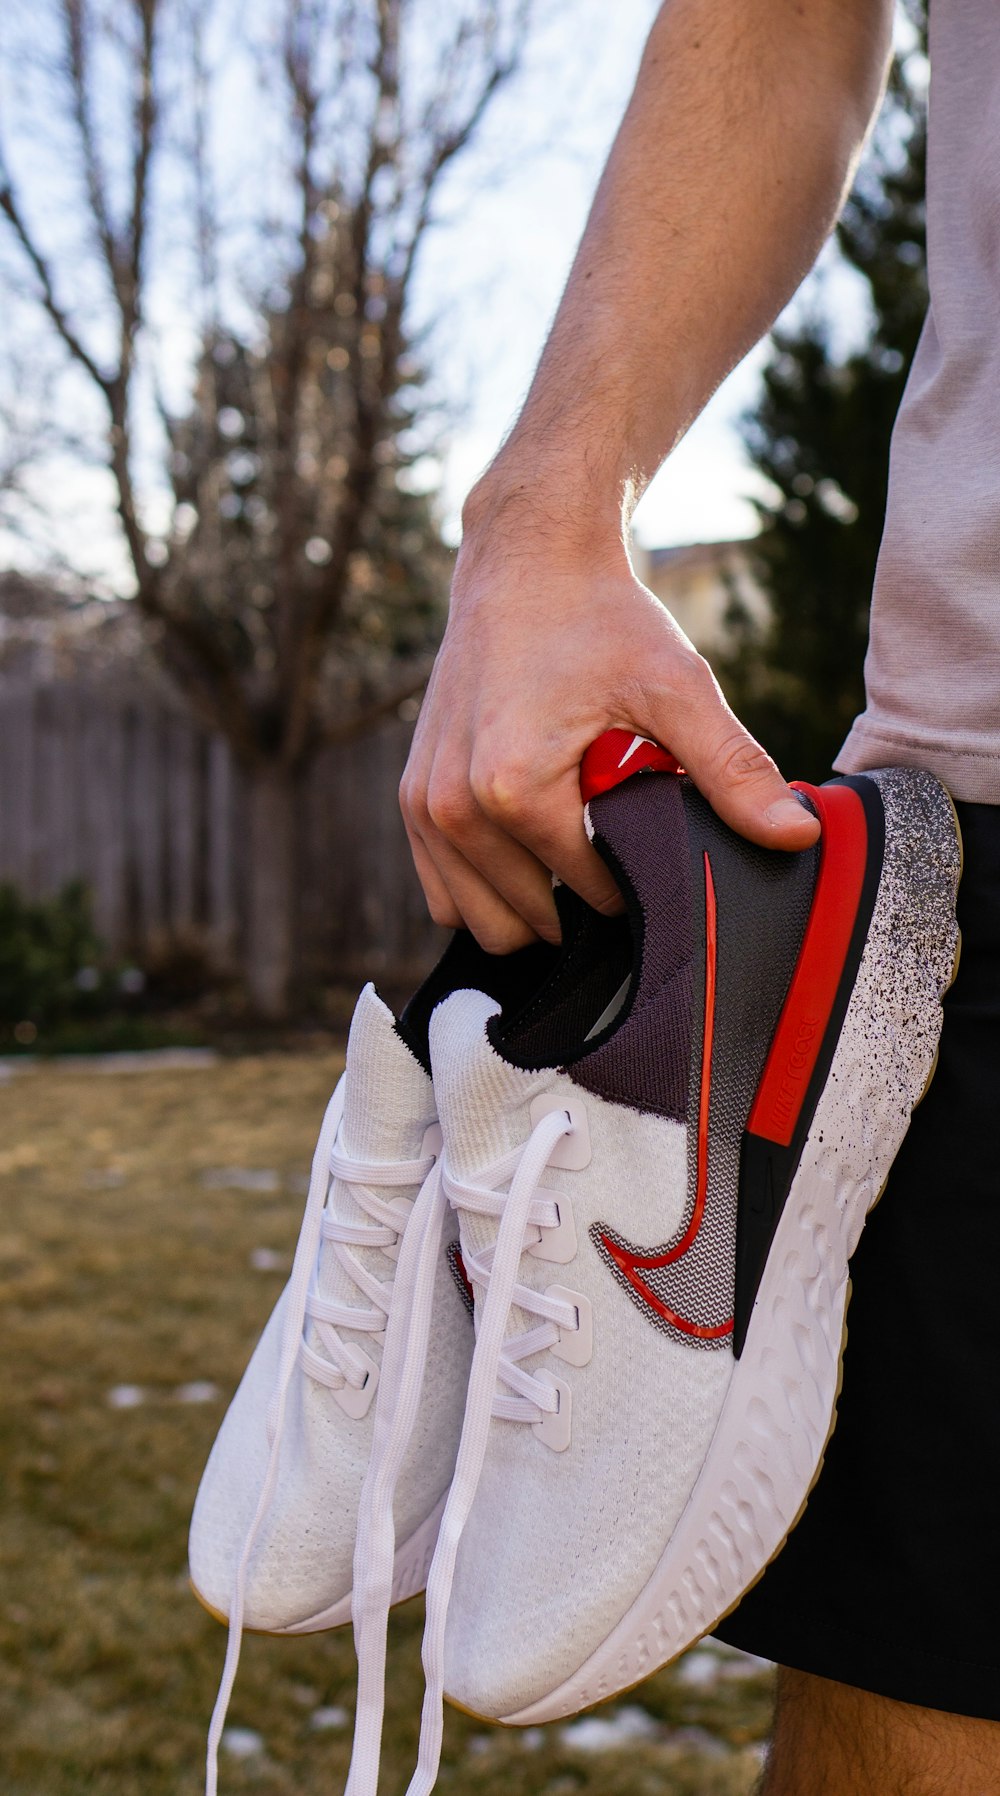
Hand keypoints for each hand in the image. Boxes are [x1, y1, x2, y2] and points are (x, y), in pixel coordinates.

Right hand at [400, 500, 818, 953]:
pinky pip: (445, 892)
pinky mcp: (411, 798)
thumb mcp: (678, 688)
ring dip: (529, 901)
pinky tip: (528, 846)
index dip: (635, 874)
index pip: (590, 893)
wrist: (526, 561)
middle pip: (531, 921)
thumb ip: (733, 770)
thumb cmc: (601, 620)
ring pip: (479, 919)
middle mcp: (454, 808)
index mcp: (514, 791)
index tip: (651, 827)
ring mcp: (423, 807)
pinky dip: (486, 886)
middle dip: (578, 895)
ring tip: (570, 837)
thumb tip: (799, 834)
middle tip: (610, 832)